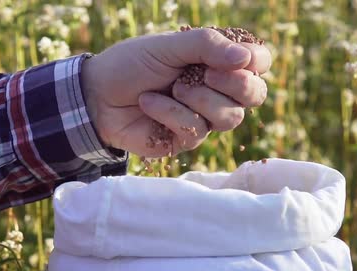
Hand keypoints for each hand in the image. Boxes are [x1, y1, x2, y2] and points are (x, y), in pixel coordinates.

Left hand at [81, 28, 270, 156]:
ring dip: (200, 100)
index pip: (258, 63)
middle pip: (254, 95)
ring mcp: (203, 116)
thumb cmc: (131, 65)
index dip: (256, 62)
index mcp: (216, 62)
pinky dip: (170, 113)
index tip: (239, 59)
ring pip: (230, 117)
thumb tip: (246, 58)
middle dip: (235, 84)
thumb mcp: (167, 46)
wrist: (97, 96)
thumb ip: (206, 45)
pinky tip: (148, 103)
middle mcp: (216, 90)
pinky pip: (196, 130)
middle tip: (207, 75)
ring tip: (172, 88)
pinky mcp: (185, 139)